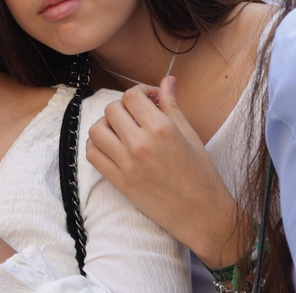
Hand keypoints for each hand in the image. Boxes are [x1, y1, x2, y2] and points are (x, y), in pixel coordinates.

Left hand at [86, 76, 247, 265]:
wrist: (202, 215)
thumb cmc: (202, 174)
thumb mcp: (190, 135)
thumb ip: (172, 105)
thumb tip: (166, 80)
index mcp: (161, 129)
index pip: (132, 96)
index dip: (140, 91)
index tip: (149, 99)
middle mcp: (140, 144)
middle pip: (112, 109)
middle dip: (124, 106)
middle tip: (137, 114)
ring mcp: (127, 165)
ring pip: (96, 130)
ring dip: (106, 124)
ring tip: (121, 129)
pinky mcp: (119, 182)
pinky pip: (93, 155)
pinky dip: (97, 145)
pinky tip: (111, 145)